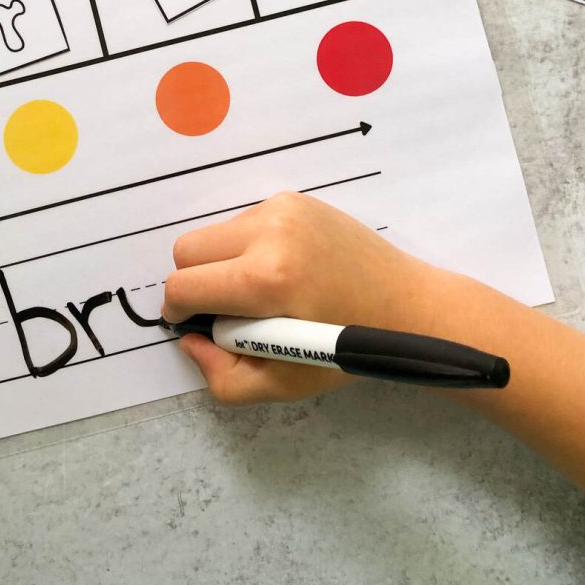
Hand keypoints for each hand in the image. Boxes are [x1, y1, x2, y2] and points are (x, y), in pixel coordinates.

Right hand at [163, 191, 450, 404]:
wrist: (407, 306)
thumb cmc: (346, 351)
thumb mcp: (283, 385)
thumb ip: (221, 376)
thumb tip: (190, 341)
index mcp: (264, 281)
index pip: (184, 286)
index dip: (177, 310)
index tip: (190, 322)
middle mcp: (269, 233)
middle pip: (188, 249)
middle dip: (194, 281)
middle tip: (223, 308)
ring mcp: (282, 209)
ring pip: (215, 232)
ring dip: (222, 262)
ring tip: (260, 291)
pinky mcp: (295, 199)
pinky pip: (245, 220)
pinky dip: (248, 246)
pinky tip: (282, 269)